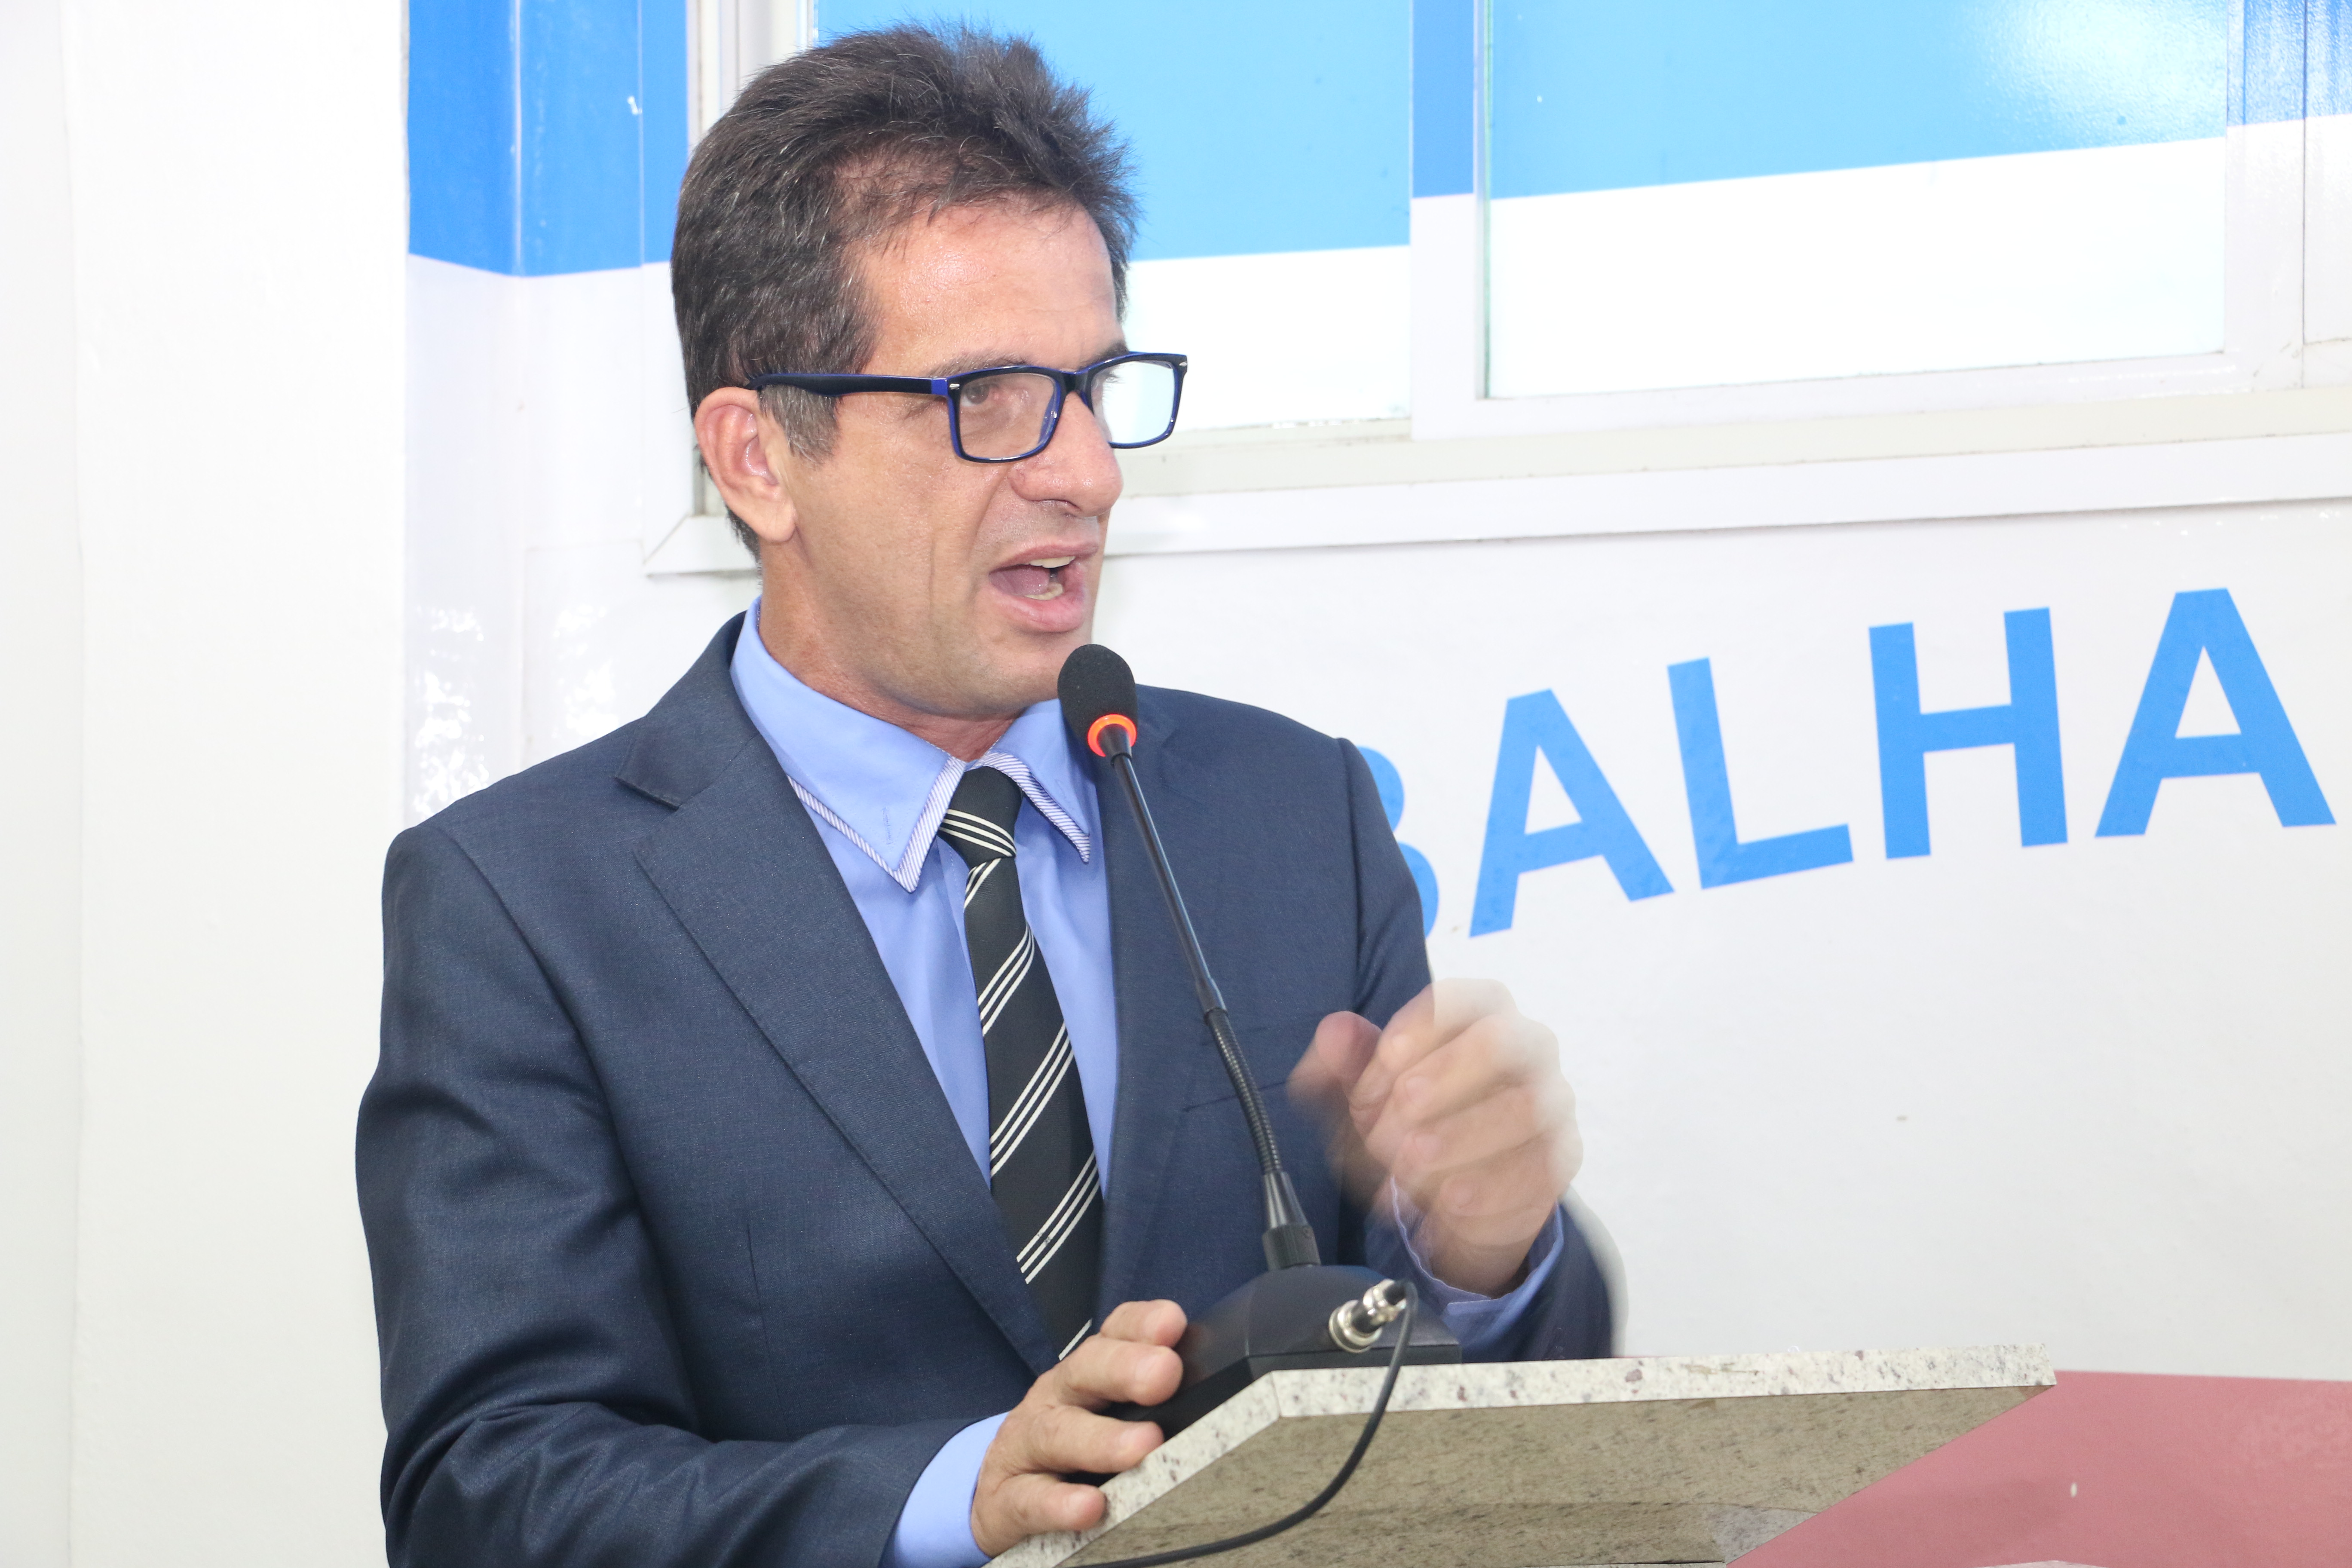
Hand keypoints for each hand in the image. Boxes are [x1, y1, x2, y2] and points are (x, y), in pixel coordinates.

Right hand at [969, 1299, 1186, 1555]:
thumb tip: (1225, 1398)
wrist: (1000, 1490)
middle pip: (1086, 1371)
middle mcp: (1057, 1397)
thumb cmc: (1070, 1446)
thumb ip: (1154, 1399)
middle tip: (1164, 1374)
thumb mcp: (1106, 1410)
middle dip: (1125, 1368)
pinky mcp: (1007, 1497)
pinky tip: (1089, 1508)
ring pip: (1059, 1434)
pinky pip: (1030, 1499)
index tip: (1173, 1324)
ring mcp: (1027, 1445)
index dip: (1141, 1325)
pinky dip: (1059, 1504)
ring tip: (1142, 1446)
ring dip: (1101, 1439)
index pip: (1114, 1333)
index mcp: (1087, 1374)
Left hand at [1290, 979, 1580, 1296]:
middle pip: (1499, 1041)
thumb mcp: (1368, 1091)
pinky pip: (1539, 1169)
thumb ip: (1346, 1060)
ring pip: (1525, 1108)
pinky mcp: (1560, 1158)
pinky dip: (1489, 1189)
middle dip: (1439, 1080)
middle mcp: (1527, 1046)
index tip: (1377, 1072)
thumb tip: (1332, 1032)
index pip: (1458, 1000)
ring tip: (1407, 1168)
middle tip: (1388, 1126)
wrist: (1452, 1191)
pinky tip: (1448, 1202)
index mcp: (1480, 1012)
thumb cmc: (1412, 1118)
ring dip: (1458, 1139)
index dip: (1414, 1032)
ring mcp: (1552, 1101)